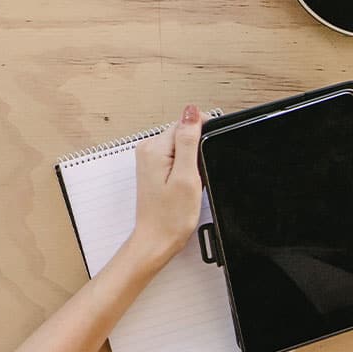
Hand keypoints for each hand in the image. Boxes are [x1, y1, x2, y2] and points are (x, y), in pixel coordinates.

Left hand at [128, 104, 204, 265]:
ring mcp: (149, 158)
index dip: (203, 137)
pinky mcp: (153, 167)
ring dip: (191, 161)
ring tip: (189, 182)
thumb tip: (191, 111)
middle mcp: (147, 149)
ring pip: (181, 145)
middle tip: (195, 176)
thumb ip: (188, 141)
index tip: (205, 158)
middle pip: (183, 133)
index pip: (185, 122)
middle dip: (197, 151)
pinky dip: (185, 168)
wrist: (156, 240)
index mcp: (154, 148)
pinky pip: (176, 157)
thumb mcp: (186, 176)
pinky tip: (184, 184)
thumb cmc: (170, 216)